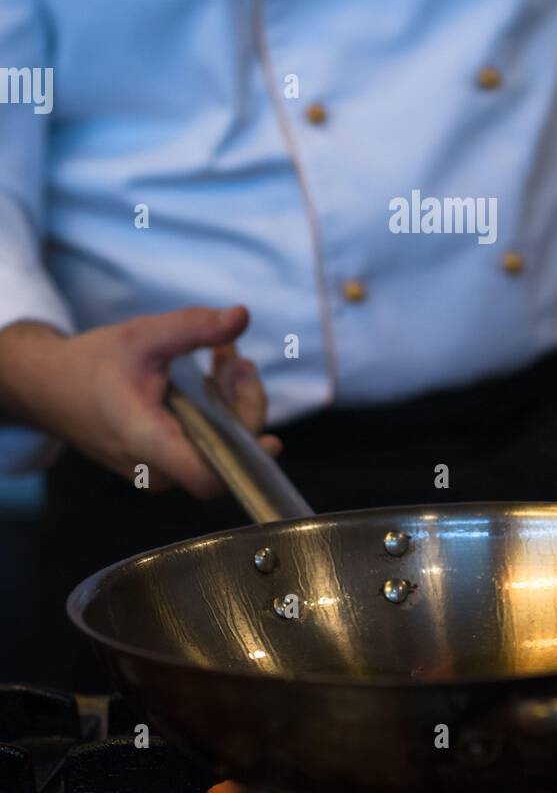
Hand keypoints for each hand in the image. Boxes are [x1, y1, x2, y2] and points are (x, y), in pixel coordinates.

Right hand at [0, 307, 280, 497]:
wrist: (49, 387)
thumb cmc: (93, 363)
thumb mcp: (145, 335)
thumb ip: (195, 327)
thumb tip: (243, 316)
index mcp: (148, 441)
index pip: (207, 476)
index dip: (244, 461)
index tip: (272, 438)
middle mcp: (155, 467)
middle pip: (223, 453)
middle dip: (241, 403)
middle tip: (234, 357)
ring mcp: (157, 469)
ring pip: (214, 446)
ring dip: (229, 401)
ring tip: (223, 356)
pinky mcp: (159, 462)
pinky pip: (200, 442)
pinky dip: (214, 408)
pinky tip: (212, 373)